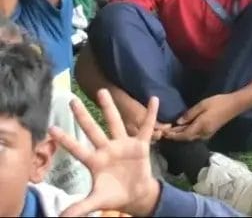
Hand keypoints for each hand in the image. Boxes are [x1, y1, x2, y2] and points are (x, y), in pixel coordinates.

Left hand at [49, 91, 163, 217]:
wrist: (136, 195)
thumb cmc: (114, 196)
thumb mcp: (96, 201)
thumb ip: (79, 207)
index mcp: (95, 161)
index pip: (77, 149)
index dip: (65, 140)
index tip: (51, 128)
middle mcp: (107, 149)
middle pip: (92, 129)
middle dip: (82, 116)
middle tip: (72, 100)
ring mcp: (123, 145)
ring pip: (115, 123)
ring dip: (109, 107)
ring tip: (102, 92)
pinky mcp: (140, 145)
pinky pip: (146, 128)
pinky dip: (151, 115)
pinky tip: (154, 100)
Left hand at [166, 92, 238, 140]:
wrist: (234, 105)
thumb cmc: (218, 102)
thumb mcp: (202, 105)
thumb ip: (189, 114)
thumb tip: (178, 122)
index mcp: (200, 127)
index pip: (182, 135)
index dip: (172, 135)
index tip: (162, 133)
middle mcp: (202, 134)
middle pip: (185, 138)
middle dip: (174, 136)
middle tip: (163, 133)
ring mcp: (206, 134)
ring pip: (190, 137)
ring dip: (180, 135)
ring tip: (171, 131)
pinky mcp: (209, 132)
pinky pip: (194, 135)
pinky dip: (187, 133)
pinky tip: (183, 129)